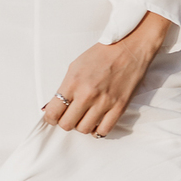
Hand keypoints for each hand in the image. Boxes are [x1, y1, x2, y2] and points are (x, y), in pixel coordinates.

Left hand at [42, 10, 170, 135]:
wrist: (130, 48)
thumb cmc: (102, 55)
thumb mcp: (75, 66)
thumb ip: (64, 87)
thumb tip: (52, 106)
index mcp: (73, 82)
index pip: (53, 112)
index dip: (50, 118)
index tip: (53, 117)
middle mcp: (87, 94)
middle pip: (67, 124)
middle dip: (65, 122)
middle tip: (69, 116)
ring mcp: (104, 102)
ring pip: (84, 129)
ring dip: (81, 125)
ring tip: (84, 117)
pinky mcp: (119, 107)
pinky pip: (103, 131)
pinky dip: (97, 131)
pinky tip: (96, 122)